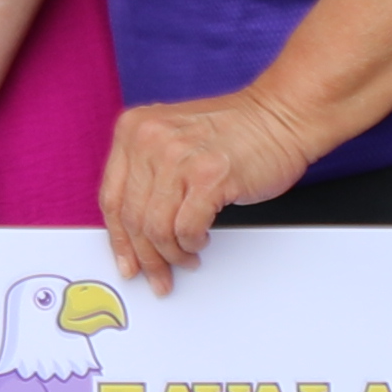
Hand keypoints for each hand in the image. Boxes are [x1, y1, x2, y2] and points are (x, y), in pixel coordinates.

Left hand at [100, 87, 319, 286]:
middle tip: (158, 276)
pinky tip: (200, 242)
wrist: (281, 116)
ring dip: (172, 255)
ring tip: (185, 258)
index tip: (126, 261)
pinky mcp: (209, 177)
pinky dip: (191, 245)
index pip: (111, 197)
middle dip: (145, 257)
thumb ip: (148, 174)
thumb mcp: (172, 140)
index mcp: (133, 130)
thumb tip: (133, 230)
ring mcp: (178, 157)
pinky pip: (186, 229)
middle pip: (132, 217)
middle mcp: (150, 140)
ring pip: (156, 228)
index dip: (118, 238)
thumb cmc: (234, 133)